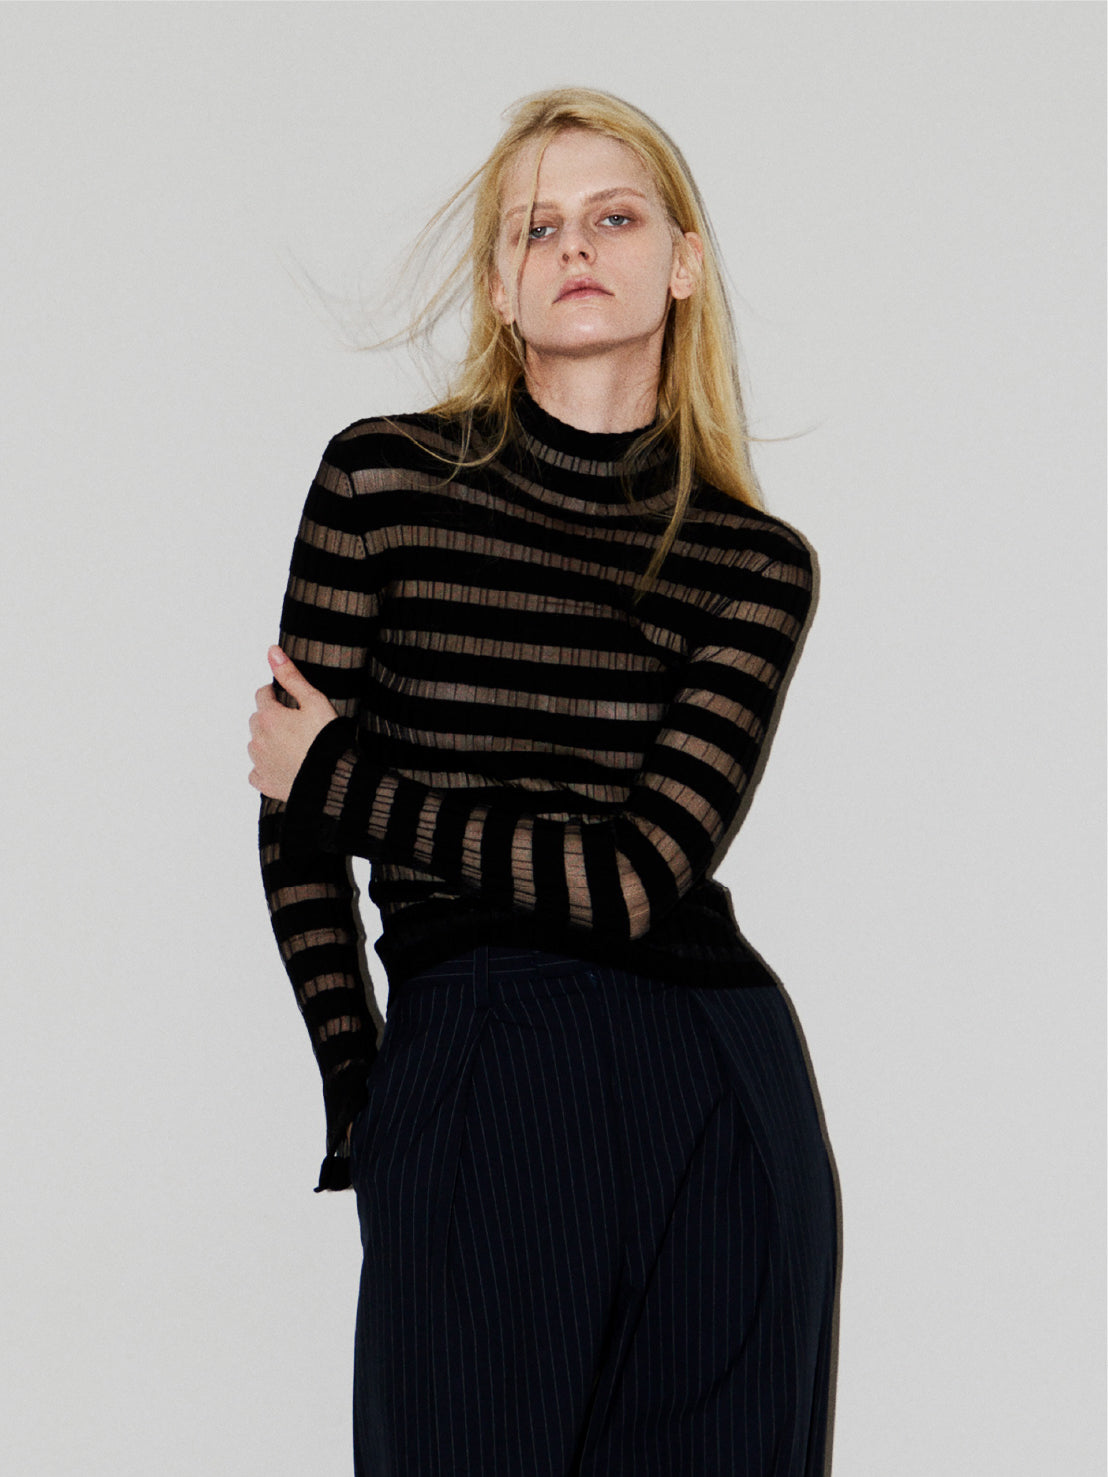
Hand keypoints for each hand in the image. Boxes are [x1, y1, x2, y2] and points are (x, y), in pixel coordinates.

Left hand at [247, 647, 338, 800]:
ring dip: (268, 742)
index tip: (289, 700)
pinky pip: (257, 772)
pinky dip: (266, 768)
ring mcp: (259, 763)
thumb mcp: (314, 701)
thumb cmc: (327, 739)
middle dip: (271, 718)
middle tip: (296, 724)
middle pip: (257, 720)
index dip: (276, 694)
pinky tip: (283, 766)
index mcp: (268, 716)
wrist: (333, 780)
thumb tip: (272, 651)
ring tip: (293, 746)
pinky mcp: (264, 783)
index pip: (262, 695)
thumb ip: (291, 676)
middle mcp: (257, 739)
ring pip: (256, 745)